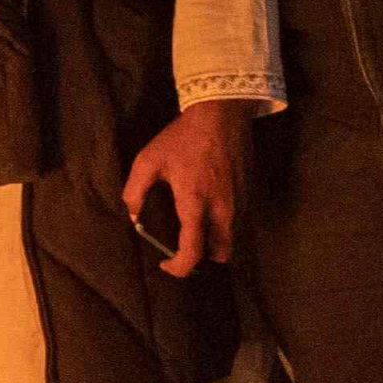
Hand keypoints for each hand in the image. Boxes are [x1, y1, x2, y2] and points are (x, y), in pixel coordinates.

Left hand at [121, 98, 258, 279]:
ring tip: (196, 230)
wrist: (222, 114)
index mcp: (196, 204)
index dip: (178, 267)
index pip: (192, 252)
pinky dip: (226, 226)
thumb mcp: (148, 160)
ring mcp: (241, 202)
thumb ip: (135, 191)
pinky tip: (210, 209)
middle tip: (185, 248)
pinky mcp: (249, 193)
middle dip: (204, 258)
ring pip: (233, 239)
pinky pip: (240, 222)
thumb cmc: (182, 138)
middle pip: (221, 254)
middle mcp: (223, 210)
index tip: (165, 264)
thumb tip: (132, 215)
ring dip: (216, 242)